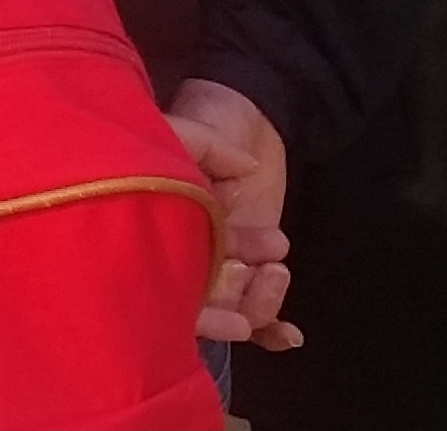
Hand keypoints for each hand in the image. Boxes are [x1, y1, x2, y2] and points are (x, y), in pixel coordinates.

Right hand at [164, 77, 299, 352]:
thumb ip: (204, 147)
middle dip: (235, 301)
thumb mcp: (189, 126)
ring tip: (277, 266)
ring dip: (260, 302)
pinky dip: (273, 329)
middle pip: (203, 307)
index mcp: (154, 229)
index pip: (166, 286)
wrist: (244, 111)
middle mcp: (182, 256)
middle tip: (260, 268)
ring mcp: (218, 268)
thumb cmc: (206, 118)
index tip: (232, 308)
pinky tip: (291, 335)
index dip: (198, 311)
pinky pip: (257, 313)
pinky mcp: (251, 269)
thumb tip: (247, 171)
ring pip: (233, 310)